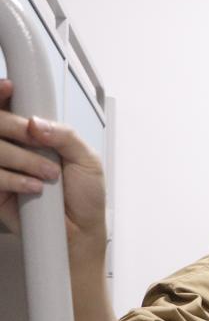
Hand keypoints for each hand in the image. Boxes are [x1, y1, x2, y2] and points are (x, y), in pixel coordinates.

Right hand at [0, 79, 107, 255]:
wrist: (81, 232)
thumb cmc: (85, 196)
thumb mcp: (87, 160)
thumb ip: (65, 135)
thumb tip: (36, 122)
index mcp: (36, 134)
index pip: (10, 106)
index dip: (3, 94)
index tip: (10, 88)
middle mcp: (15, 146)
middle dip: (15, 126)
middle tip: (37, 140)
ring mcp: (3, 167)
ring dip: (23, 158)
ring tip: (49, 175)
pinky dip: (14, 179)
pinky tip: (34, 187)